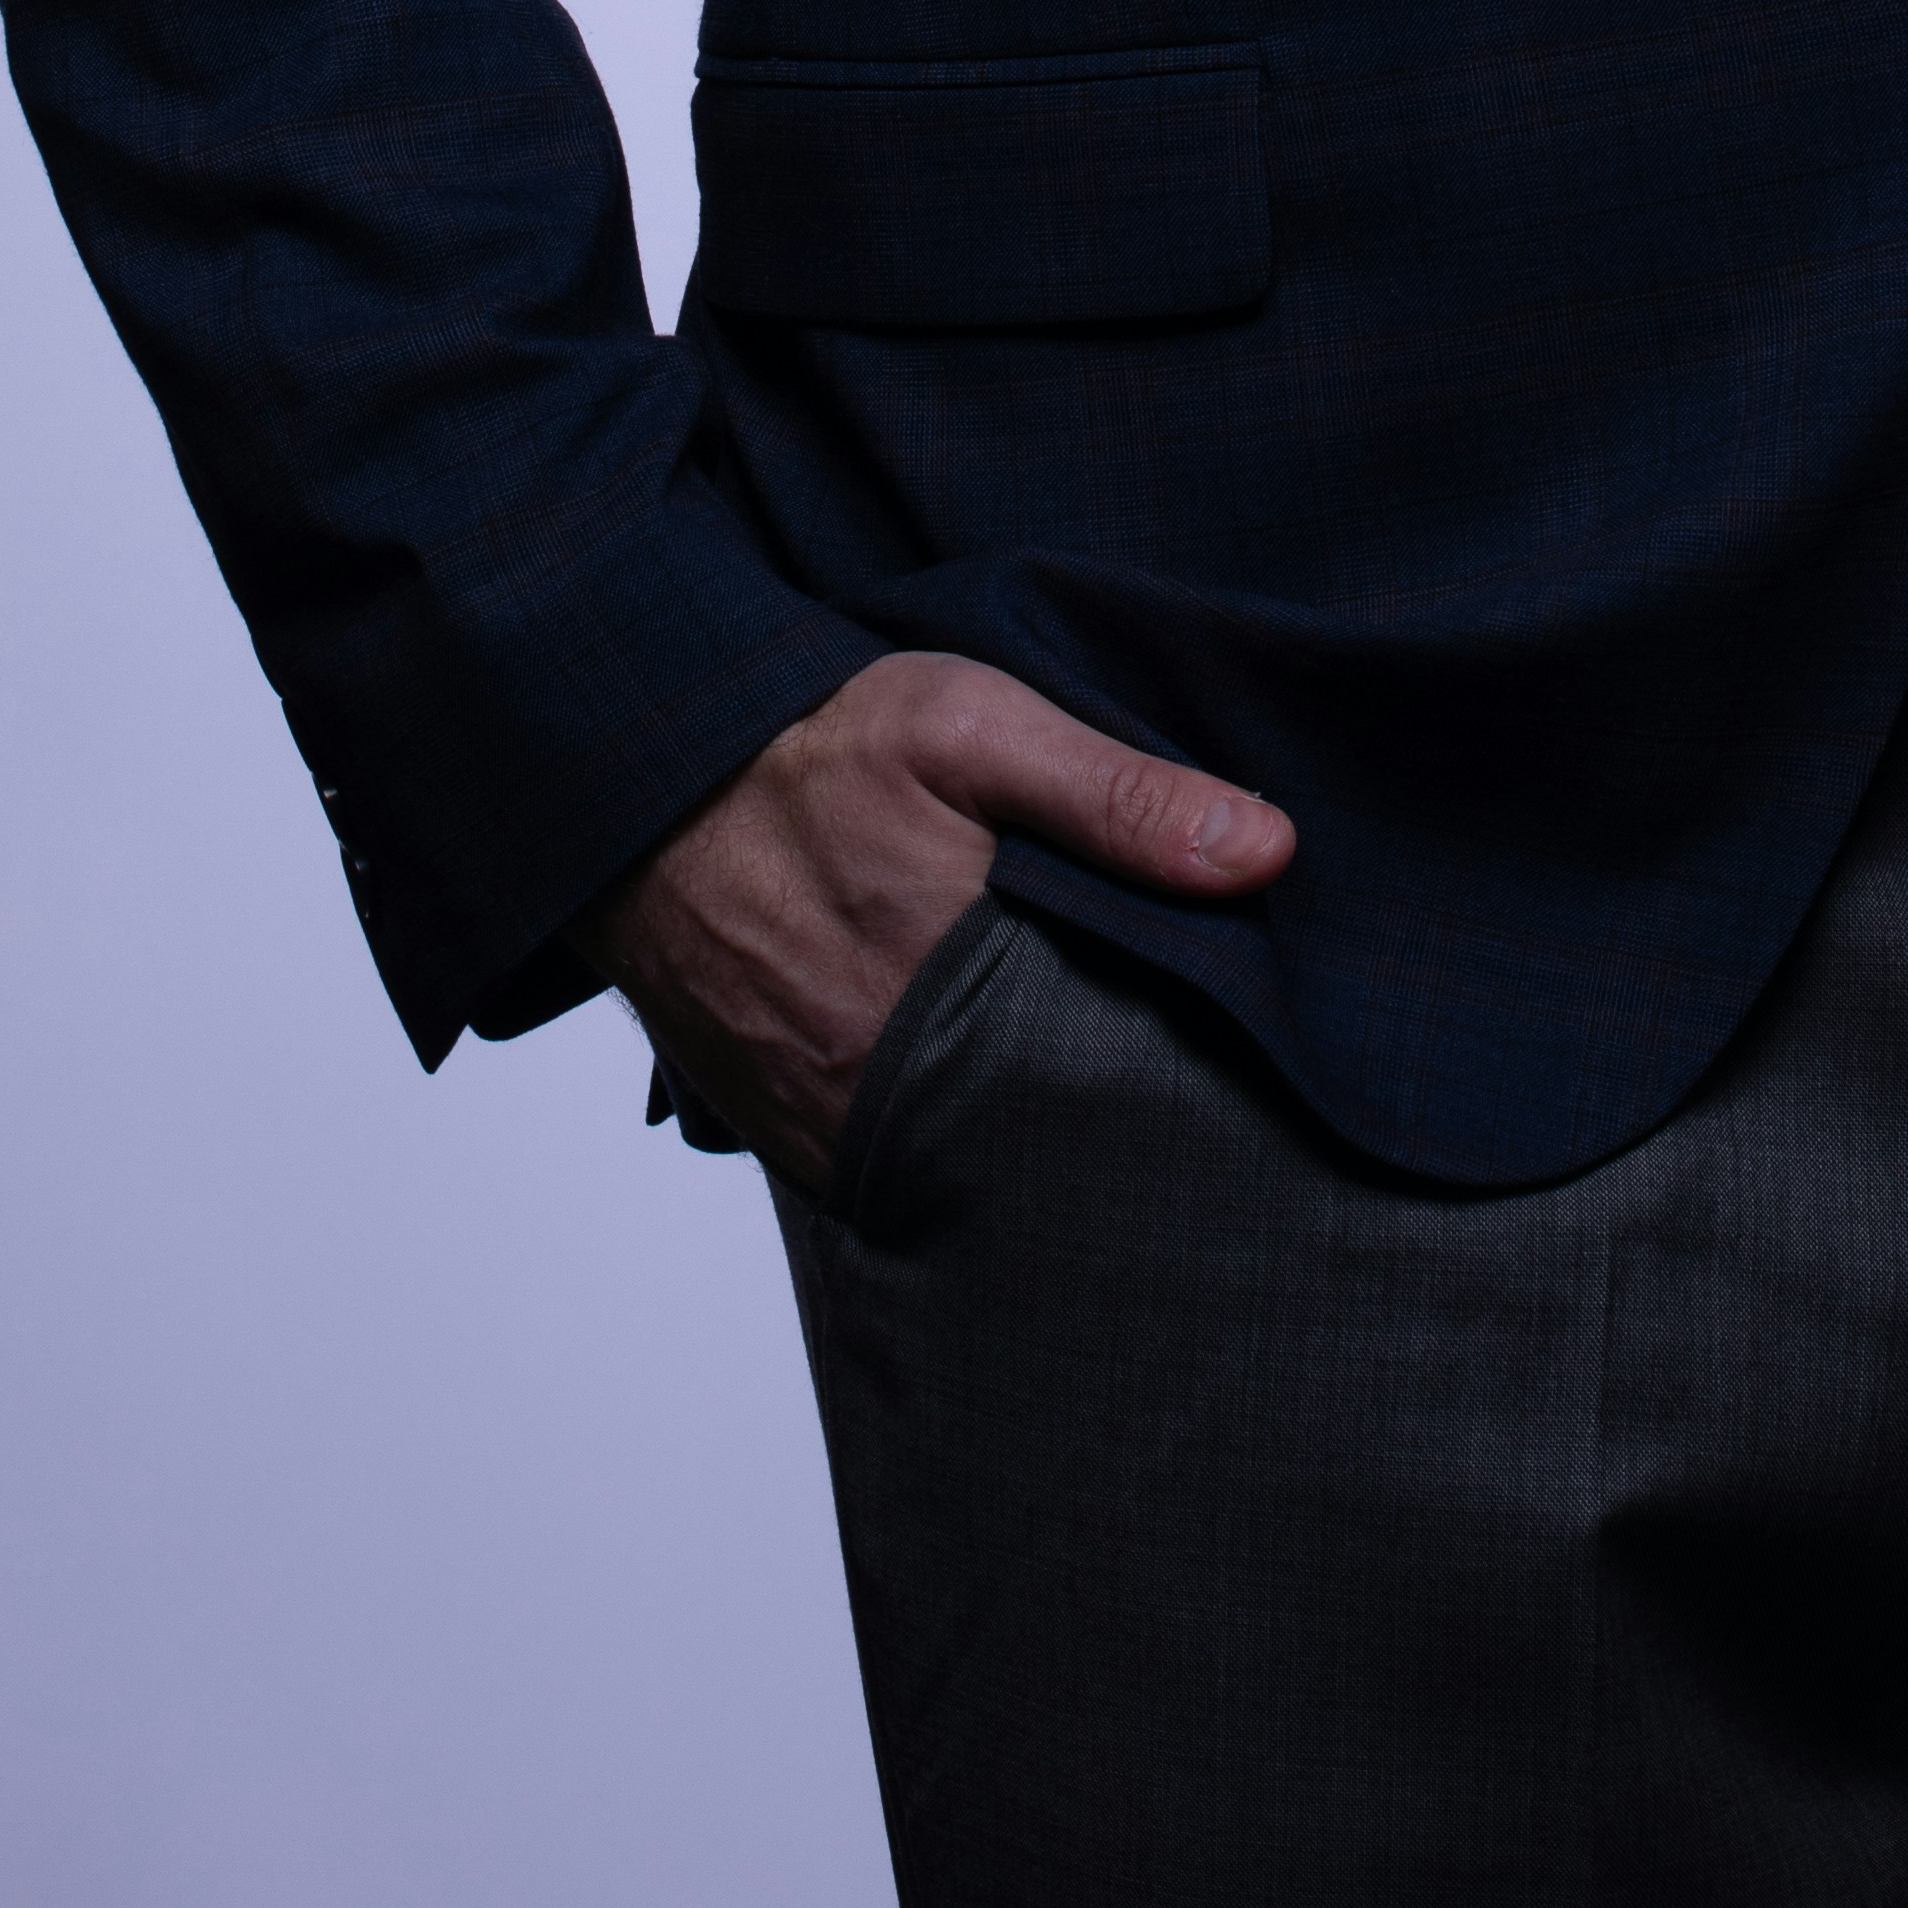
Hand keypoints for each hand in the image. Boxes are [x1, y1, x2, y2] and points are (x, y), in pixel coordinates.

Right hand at [575, 651, 1294, 1192]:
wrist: (638, 781)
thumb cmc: (813, 745)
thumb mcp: (974, 728)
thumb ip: (1120, 796)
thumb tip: (1270, 855)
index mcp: (957, 989)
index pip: (1113, 1084)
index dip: (1181, 1081)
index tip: (1243, 1064)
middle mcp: (887, 1089)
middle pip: (1044, 1146)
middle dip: (1108, 1128)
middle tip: (1172, 1093)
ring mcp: (826, 1129)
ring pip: (968, 1175)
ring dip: (1022, 1144)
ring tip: (1087, 1103)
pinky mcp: (783, 1140)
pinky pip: (889, 1179)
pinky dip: (940, 1153)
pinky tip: (985, 1108)